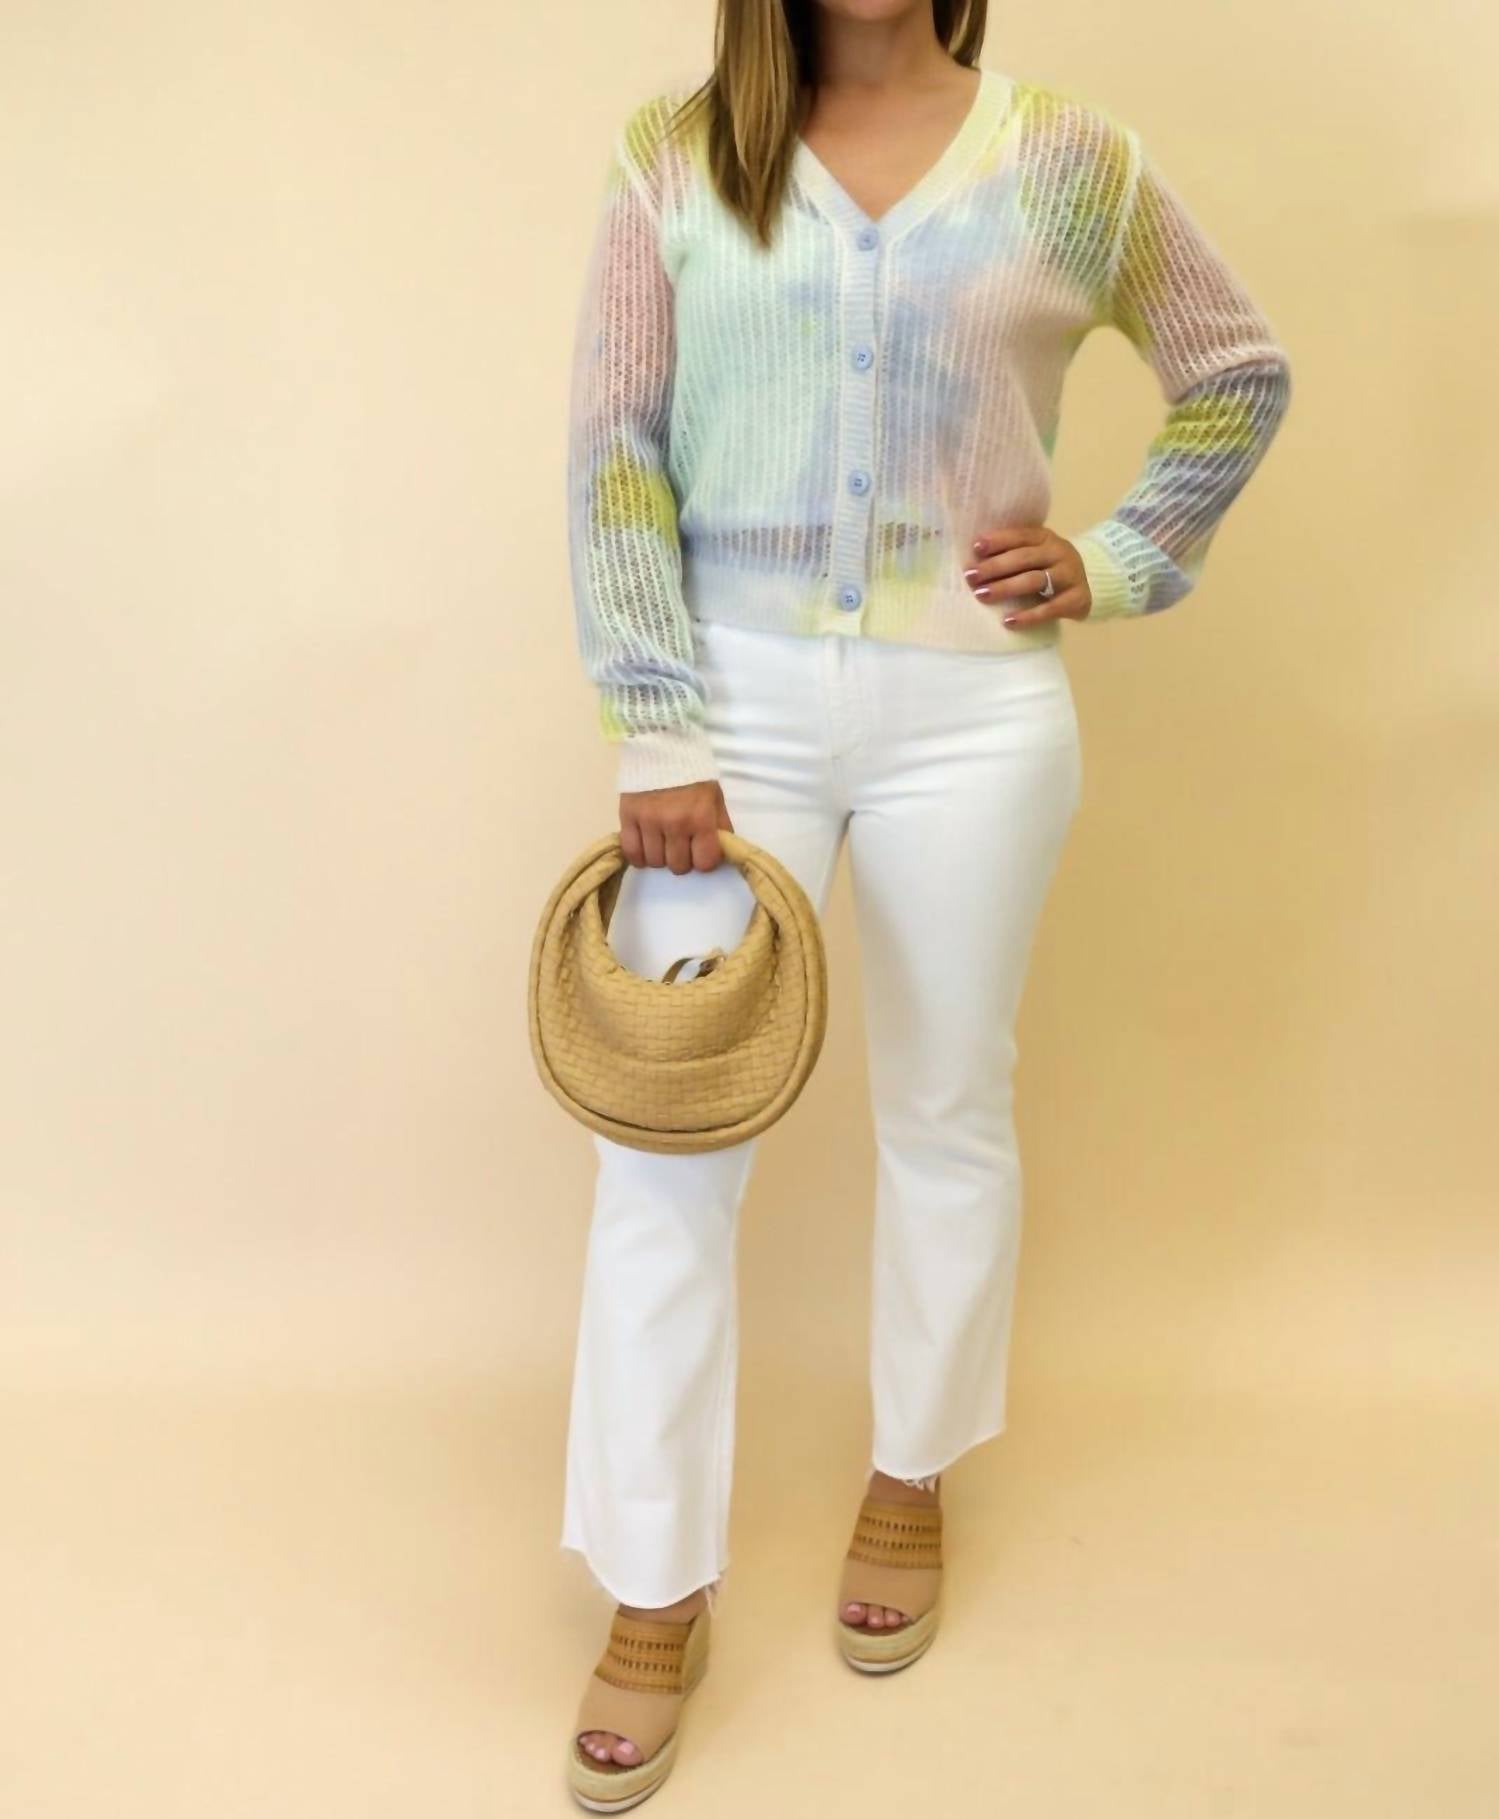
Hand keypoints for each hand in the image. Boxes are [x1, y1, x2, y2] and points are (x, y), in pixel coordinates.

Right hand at [619, 779, 734, 872]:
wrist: (661, 744)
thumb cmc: (693, 772)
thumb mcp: (715, 796)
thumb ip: (719, 826)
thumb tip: (720, 851)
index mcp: (700, 818)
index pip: (704, 862)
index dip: (705, 859)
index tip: (701, 850)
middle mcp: (674, 824)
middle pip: (678, 866)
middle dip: (683, 858)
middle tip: (682, 843)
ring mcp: (648, 822)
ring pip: (655, 862)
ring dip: (661, 856)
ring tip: (663, 841)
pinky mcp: (627, 817)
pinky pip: (633, 853)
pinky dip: (640, 856)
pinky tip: (646, 847)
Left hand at [962, 524, 1091, 624]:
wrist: (1092, 583)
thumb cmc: (1049, 567)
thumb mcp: (1036, 553)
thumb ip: (1013, 553)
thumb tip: (974, 560)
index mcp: (1045, 537)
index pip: (1020, 536)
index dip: (998, 540)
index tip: (976, 548)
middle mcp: (1059, 552)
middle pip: (1024, 558)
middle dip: (995, 567)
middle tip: (971, 577)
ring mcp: (1070, 575)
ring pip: (1034, 580)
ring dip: (1006, 587)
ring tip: (982, 595)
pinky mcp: (1076, 598)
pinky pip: (1050, 609)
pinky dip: (1028, 616)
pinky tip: (1008, 621)